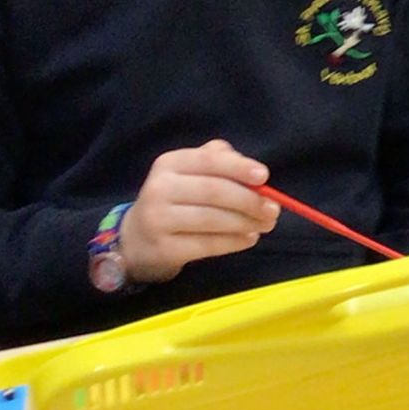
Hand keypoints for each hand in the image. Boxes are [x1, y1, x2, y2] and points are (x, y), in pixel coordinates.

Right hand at [119, 139, 278, 283]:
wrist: (135, 239)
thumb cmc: (174, 200)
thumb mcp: (188, 174)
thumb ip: (218, 162)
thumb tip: (252, 170)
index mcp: (169, 163)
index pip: (209, 160)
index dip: (239, 167)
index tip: (265, 176)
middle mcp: (160, 188)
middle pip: (214, 191)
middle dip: (249, 200)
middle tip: (273, 210)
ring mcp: (158, 219)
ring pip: (212, 220)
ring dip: (245, 223)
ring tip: (265, 225)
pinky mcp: (164, 248)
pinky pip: (207, 245)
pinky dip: (233, 242)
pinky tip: (248, 239)